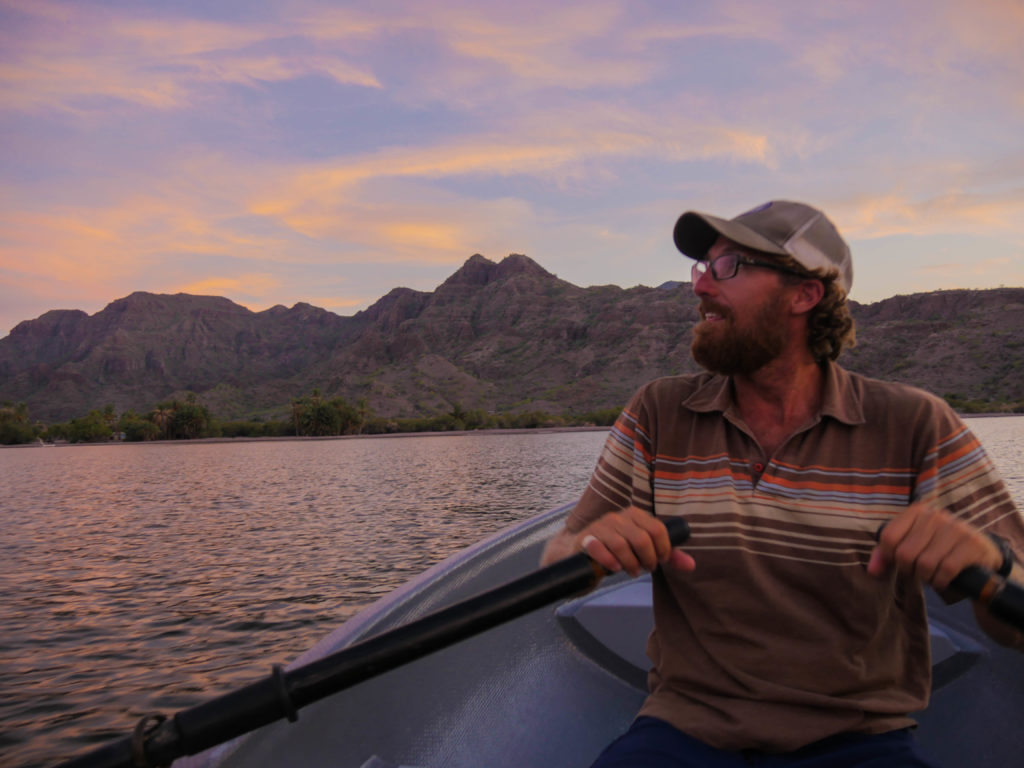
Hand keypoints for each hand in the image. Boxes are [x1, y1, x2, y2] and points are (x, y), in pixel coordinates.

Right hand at [576, 506, 695, 576]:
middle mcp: (617, 517)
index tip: (660, 560)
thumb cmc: (617, 550)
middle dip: (647, 559)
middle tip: (646, 568)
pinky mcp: (585, 539)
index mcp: (634, 515)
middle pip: (641, 539)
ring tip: (632, 571)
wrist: (582, 553)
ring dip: (630, 564)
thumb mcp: (643, 551)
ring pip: (621, 545)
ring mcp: (600, 527)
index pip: (657, 528)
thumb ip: (667, 556)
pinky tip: (614, 568)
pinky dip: (610, 561)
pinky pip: (599, 548)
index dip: (663, 549)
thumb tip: (692, 565)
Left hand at [868, 503, 1002, 590]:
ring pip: (925, 563)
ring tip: (931, 576)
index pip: (888, 537)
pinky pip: (946, 569)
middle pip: (905, 554)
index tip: (898, 564)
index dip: (888, 557)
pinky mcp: (971, 544)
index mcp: (916, 512)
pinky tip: (942, 581)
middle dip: (908, 571)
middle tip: (918, 573)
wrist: (981, 552)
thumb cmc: (938, 549)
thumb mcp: (911, 546)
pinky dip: (940, 581)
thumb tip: (872, 571)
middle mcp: (935, 516)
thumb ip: (886, 555)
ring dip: (926, 578)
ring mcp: (955, 528)